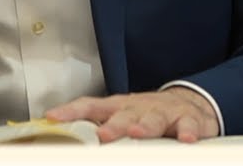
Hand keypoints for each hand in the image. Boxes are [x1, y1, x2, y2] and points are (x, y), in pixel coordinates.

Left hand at [45, 88, 220, 142]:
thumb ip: (98, 126)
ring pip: (154, 118)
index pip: (91, 106)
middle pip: (123, 114)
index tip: (54, 117)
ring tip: (137, 133)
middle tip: (103, 136)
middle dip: (113, 125)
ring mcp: (163, 112)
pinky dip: (187, 132)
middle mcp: (139, 107)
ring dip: (145, 126)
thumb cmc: (148, 114)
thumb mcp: (122, 117)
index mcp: (119, 107)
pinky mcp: (188, 120)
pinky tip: (185, 140)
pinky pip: (188, 126)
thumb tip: (64, 136)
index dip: (72, 111)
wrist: (189, 103)